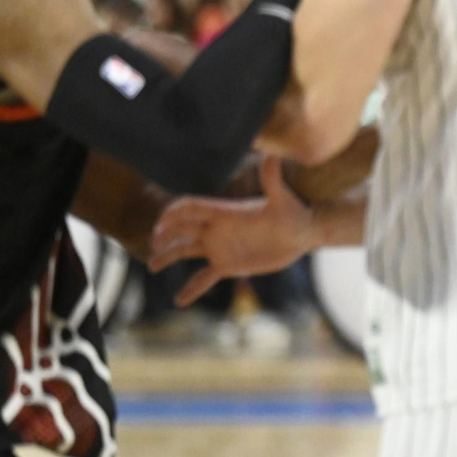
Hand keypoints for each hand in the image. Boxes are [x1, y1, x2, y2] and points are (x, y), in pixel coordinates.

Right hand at [150, 156, 318, 305]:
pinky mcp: (228, 265)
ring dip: (167, 256)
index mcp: (225, 212)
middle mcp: (217, 228)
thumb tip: (272, 155)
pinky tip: (179, 301)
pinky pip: (204, 277)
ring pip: (186, 250)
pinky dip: (192, 288)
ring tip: (153, 266)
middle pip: (182, 227)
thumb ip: (272, 180)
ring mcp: (220, 247)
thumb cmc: (294, 214)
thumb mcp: (282, 199)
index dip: (174, 213)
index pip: (192, 207)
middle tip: (155, 243)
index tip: (162, 224)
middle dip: (165, 233)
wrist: (303, 234)